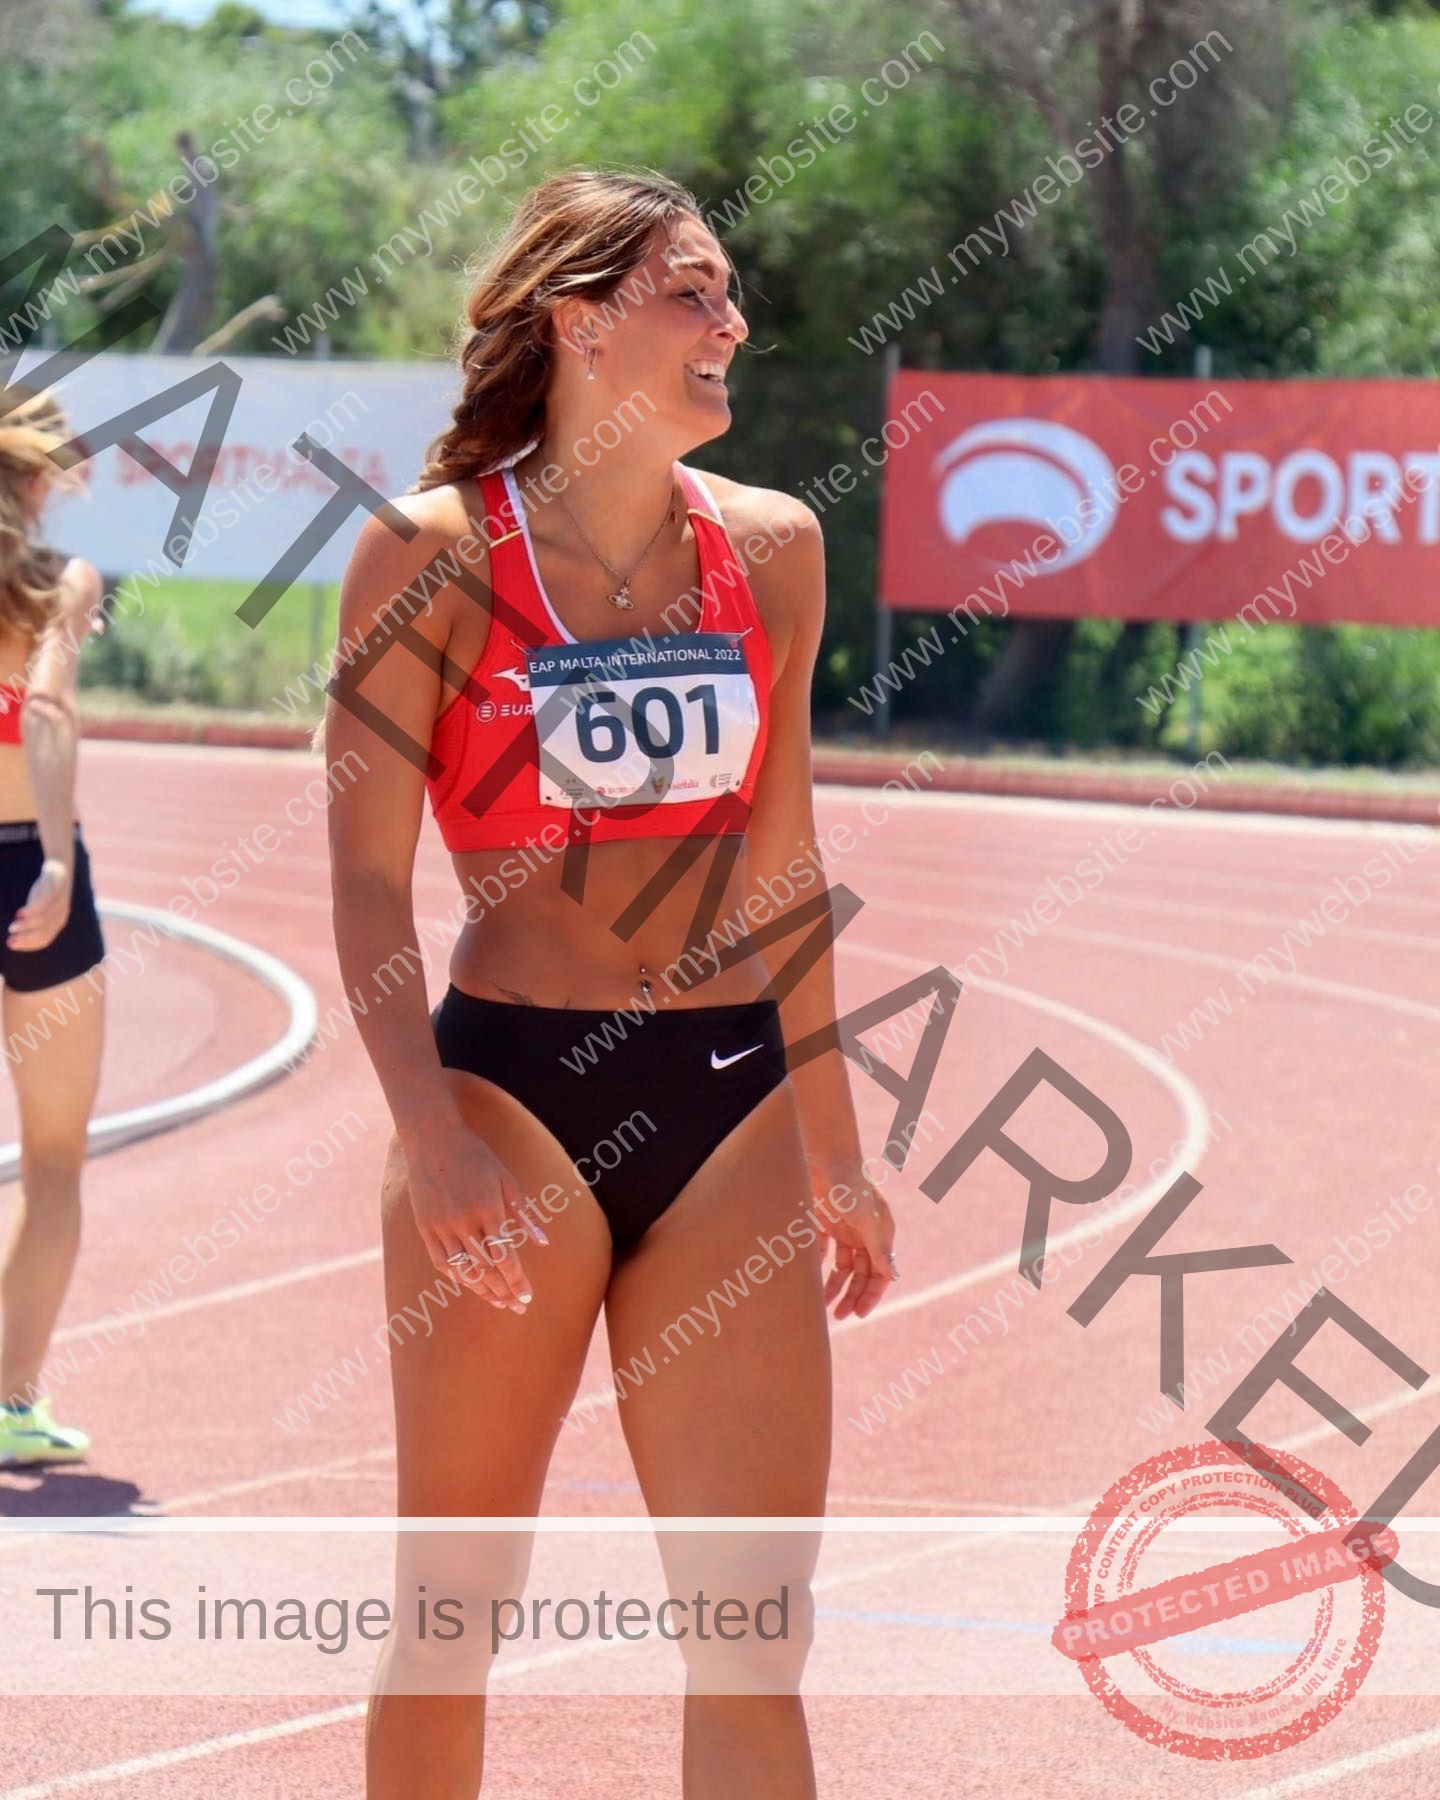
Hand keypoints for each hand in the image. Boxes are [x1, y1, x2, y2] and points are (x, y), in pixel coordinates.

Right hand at [8, 858, 72, 951]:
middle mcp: (61, 914)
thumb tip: (13, 940)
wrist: (59, 868)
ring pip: (44, 918)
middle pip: (44, 931)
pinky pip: (45, 902)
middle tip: (10, 940)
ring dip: (27, 925)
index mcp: (58, 922)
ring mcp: (60, 901)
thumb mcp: (38, 910)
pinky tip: (20, 914)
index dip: (27, 944)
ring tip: (12, 927)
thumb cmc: (45, 893)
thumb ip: (30, 923)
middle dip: (26, 938)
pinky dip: (32, 910)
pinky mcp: (55, 888)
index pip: (44, 939)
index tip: (11, 944)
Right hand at [403, 1114, 547, 1313]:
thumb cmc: (476, 1155)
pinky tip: (471, 1284)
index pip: (505, 1256)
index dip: (516, 1280)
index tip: (527, 1296)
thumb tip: (543, 1242)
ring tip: (498, 1302)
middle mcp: (463, 1222)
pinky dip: (457, 1276)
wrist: (433, 1138)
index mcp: (488, 1209)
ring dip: (482, 1289)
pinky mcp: (424, 1227)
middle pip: (486, 1269)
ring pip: (462, 1270)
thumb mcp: (506, 1179)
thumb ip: (524, 1214)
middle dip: (504, 1291)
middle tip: (519, 1307)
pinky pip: (441, 1261)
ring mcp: (441, 1226)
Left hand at [810, 1164, 896, 1321]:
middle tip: (840, 1315)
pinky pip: (820, 1251)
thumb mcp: (869, 1221)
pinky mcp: (822, 1221)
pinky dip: (816, 1266)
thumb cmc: (852, 1186)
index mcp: (880, 1234)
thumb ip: (880, 1250)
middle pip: (860, 1273)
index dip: (872, 1294)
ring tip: (823, 1305)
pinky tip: (808, 1281)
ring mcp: (842, 1228)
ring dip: (833, 1285)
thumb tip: (895, 1277)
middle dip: (852, 1295)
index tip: (859, 1313)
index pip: (880, 1272)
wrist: (825, 1156)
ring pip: (840, 1265)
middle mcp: (863, 1233)